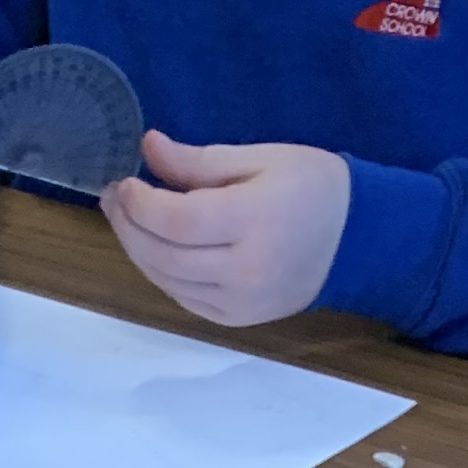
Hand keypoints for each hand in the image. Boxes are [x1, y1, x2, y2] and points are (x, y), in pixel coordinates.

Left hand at [103, 131, 350, 327]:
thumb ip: (199, 161)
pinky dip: (162, 274)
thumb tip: (148, 147)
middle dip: (130, 228)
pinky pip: (184, 299)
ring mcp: (239, 303)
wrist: (353, 239)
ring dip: (139, 252)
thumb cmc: (310, 186)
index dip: (141, 205)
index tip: (123, 184)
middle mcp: (244, 270)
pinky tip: (155, 248)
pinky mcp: (236, 320)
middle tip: (114, 200)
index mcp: (254, 221)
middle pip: (165, 256)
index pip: (177, 221)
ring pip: (168, 282)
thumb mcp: (260, 158)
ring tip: (128, 221)